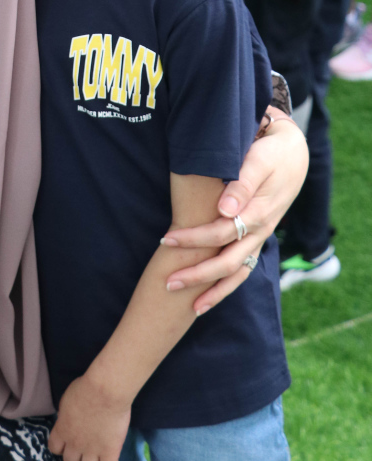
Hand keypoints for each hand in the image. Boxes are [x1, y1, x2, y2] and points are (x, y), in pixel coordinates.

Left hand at [48, 374, 130, 460]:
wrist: (105, 391)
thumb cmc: (85, 388)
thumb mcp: (66, 401)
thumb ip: (66, 417)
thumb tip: (68, 422)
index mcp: (62, 430)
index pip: (54, 448)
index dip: (61, 446)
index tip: (68, 441)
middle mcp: (75, 444)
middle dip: (77, 456)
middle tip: (85, 447)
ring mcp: (93, 450)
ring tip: (100, 455)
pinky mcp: (110, 452)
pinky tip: (112, 457)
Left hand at [161, 115, 308, 313]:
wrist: (294, 153)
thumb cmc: (271, 153)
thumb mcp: (258, 161)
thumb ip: (242, 184)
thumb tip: (224, 210)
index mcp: (258, 212)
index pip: (221, 233)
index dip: (193, 239)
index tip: (166, 240)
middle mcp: (260, 231)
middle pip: (228, 263)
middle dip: (198, 276)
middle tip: (168, 283)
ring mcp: (261, 238)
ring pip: (239, 273)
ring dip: (214, 290)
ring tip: (191, 307)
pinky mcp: (258, 238)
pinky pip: (244, 269)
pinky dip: (228, 285)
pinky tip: (210, 297)